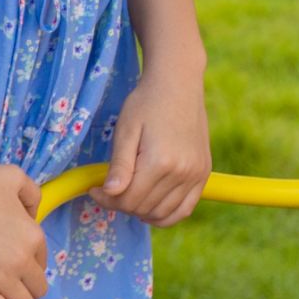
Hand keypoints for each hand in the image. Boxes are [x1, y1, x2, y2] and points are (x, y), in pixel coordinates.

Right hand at [0, 162, 46, 298]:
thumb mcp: (14, 177)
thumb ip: (32, 195)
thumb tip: (33, 216)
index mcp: (34, 234)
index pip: (42, 263)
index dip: (31, 265)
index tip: (17, 266)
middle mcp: (23, 259)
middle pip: (38, 289)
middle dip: (28, 288)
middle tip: (13, 285)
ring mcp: (3, 278)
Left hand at [104, 62, 210, 227]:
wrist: (178, 83)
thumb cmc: (147, 102)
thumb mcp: (126, 130)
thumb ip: (119, 165)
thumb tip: (109, 194)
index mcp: (160, 162)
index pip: (128, 200)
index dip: (106, 200)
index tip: (94, 189)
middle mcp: (182, 172)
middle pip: (143, 208)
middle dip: (121, 204)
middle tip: (110, 189)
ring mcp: (196, 175)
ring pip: (163, 214)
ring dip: (141, 211)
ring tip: (129, 195)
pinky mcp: (203, 173)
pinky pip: (185, 209)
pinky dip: (166, 215)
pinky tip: (150, 206)